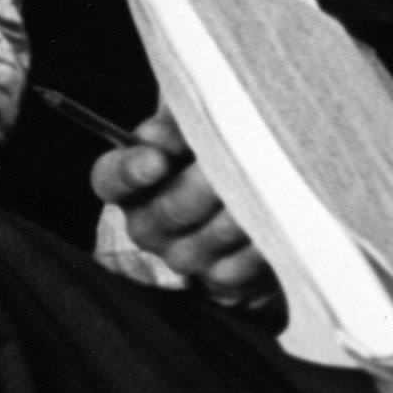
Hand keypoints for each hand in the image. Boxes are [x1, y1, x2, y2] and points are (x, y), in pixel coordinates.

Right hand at [90, 106, 273, 308]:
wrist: (267, 179)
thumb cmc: (222, 135)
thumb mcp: (197, 113)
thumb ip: (182, 113)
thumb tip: (178, 121)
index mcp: (130, 180)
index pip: (110, 178)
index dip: (131, 171)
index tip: (158, 159)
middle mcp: (147, 224)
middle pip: (167, 211)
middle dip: (206, 182)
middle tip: (242, 158)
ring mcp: (181, 256)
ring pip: (205, 242)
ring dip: (241, 211)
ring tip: (272, 184)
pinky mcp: (219, 279)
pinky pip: (235, 270)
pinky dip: (260, 244)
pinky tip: (282, 220)